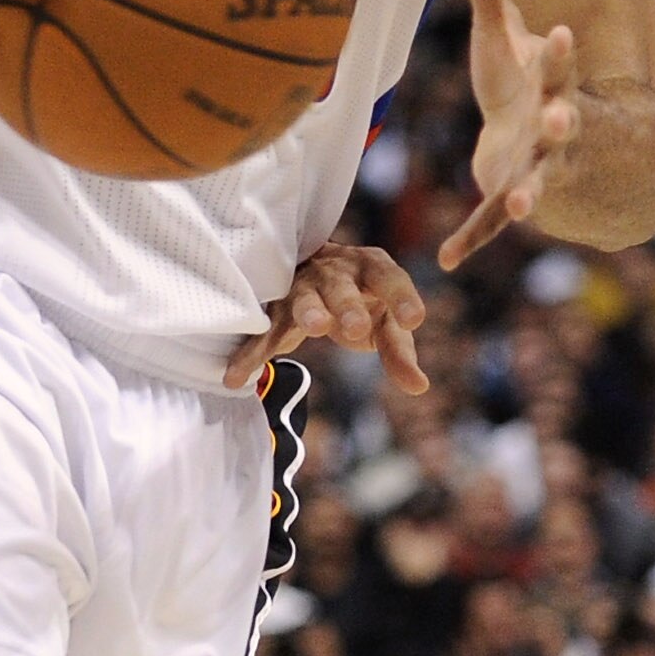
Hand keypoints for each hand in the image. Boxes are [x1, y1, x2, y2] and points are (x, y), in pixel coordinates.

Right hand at [223, 242, 428, 394]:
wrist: (311, 272)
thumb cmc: (360, 299)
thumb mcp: (385, 323)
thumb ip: (399, 352)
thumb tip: (419, 387)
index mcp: (370, 268)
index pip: (390, 278)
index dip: (402, 297)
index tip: (414, 321)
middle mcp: (335, 272)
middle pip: (341, 286)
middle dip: (347, 305)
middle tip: (354, 328)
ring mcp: (302, 287)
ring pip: (302, 299)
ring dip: (307, 312)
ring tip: (312, 330)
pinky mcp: (275, 308)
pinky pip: (264, 331)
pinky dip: (251, 352)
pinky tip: (235, 376)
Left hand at [438, 0, 578, 270]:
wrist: (548, 145)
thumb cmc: (521, 82)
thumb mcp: (505, 37)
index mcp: (551, 87)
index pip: (558, 67)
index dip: (557, 53)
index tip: (557, 33)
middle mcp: (552, 132)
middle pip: (561, 126)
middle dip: (561, 124)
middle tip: (560, 120)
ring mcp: (537, 170)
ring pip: (538, 183)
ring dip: (531, 194)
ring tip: (524, 206)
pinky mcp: (510, 197)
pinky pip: (490, 221)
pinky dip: (472, 238)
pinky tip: (448, 259)